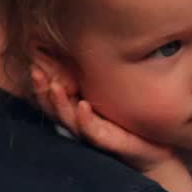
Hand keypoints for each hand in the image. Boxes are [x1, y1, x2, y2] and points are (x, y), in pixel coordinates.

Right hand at [31, 61, 172, 172]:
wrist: (158, 150)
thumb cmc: (133, 120)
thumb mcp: (113, 94)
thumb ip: (98, 76)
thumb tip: (90, 41)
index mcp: (78, 109)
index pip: (54, 93)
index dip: (43, 79)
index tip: (33, 59)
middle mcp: (81, 122)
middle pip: (54, 107)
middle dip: (42, 90)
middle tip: (34, 71)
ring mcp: (94, 133)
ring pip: (69, 119)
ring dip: (59, 103)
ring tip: (53, 86)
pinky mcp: (110, 143)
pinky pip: (94, 132)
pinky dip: (85, 120)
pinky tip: (82, 106)